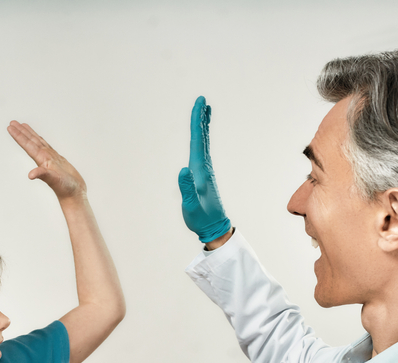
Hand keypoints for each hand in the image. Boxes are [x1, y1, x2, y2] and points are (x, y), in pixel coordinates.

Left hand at [8, 121, 86, 200]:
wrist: (73, 195)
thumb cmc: (65, 189)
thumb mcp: (53, 180)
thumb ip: (42, 175)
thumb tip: (30, 175)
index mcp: (42, 160)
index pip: (28, 145)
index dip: (19, 136)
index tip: (10, 127)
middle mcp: (44, 158)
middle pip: (31, 141)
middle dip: (21, 132)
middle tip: (12, 122)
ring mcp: (50, 159)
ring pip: (38, 143)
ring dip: (30, 134)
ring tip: (23, 125)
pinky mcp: (58, 160)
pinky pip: (48, 146)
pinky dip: (42, 140)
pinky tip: (39, 139)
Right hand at [178, 96, 231, 242]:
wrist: (214, 228)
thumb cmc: (201, 219)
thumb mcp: (191, 206)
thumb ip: (186, 188)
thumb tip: (183, 169)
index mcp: (200, 170)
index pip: (198, 140)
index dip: (198, 121)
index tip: (201, 104)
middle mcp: (204, 167)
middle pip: (202, 138)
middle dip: (201, 118)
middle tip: (203, 100)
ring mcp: (205, 171)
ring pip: (203, 144)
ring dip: (203, 127)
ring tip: (204, 112)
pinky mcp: (204, 176)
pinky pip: (202, 152)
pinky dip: (202, 140)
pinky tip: (201, 138)